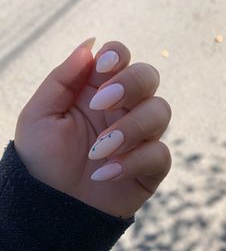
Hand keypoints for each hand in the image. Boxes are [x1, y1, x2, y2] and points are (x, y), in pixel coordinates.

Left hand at [15, 39, 171, 218]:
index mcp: (97, 90)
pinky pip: (160, 154)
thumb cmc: (42, 158)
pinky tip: (104, 174)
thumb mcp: (39, 114)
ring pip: (160, 111)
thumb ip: (63, 78)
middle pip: (149, 76)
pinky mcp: (149, 166)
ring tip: (98, 151)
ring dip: (131, 128)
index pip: (121, 57)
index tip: (103, 67)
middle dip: (131, 85)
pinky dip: (134, 161)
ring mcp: (138, 136)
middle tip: (101, 105)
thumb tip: (90, 45)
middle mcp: (122, 108)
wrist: (49, 205)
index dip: (118, 55)